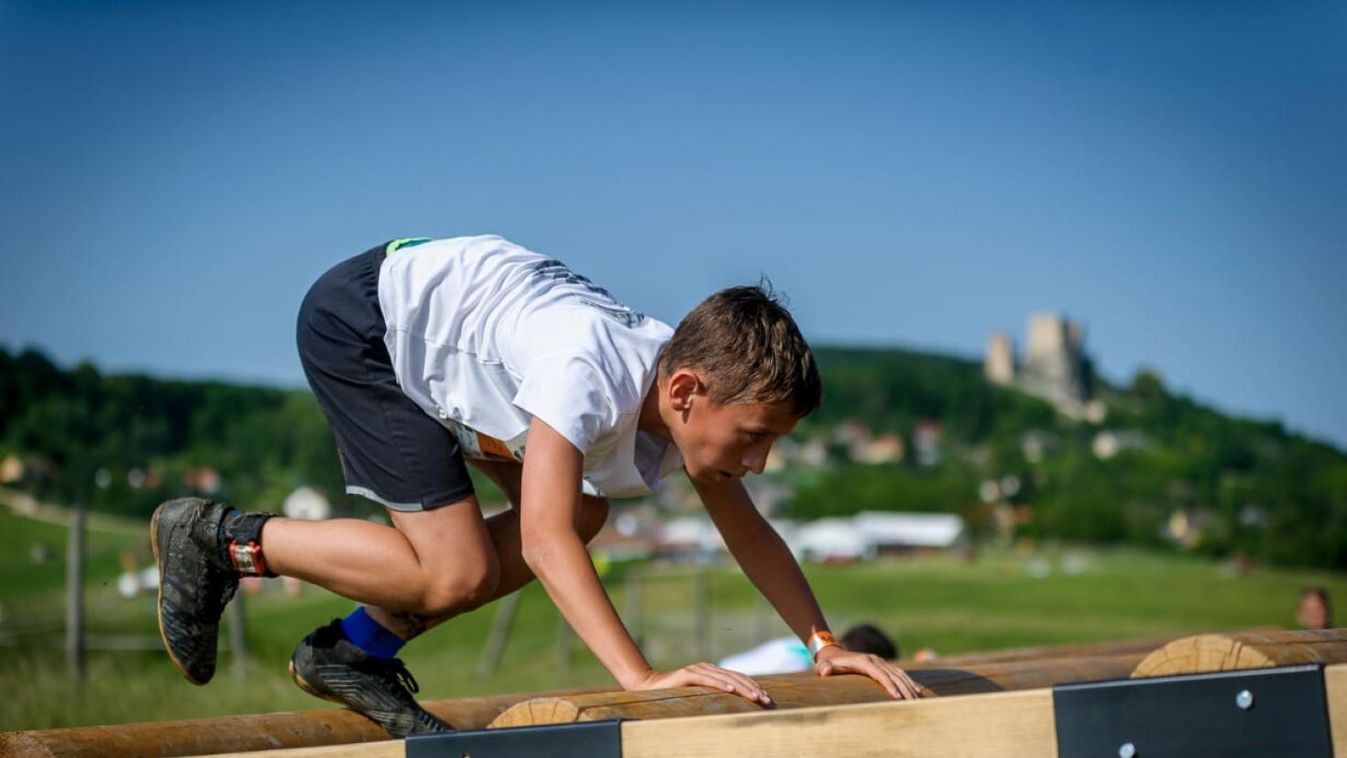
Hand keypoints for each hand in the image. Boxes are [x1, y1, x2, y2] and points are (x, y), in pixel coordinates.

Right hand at [630, 663, 774, 705]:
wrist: (649, 687)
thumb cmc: (674, 695)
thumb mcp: (698, 696)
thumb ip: (713, 696)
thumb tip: (734, 706)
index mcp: (712, 672)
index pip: (737, 678)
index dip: (753, 686)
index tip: (766, 698)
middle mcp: (707, 668)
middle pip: (735, 677)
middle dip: (752, 688)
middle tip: (765, 700)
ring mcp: (697, 669)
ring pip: (725, 678)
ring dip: (741, 688)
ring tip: (754, 697)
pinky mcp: (687, 674)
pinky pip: (706, 679)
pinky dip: (719, 683)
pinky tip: (730, 689)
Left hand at [814, 646, 922, 699]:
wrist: (833, 653)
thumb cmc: (828, 664)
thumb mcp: (823, 666)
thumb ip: (824, 668)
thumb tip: (824, 671)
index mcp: (863, 661)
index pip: (880, 674)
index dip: (889, 685)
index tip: (898, 698)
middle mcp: (875, 660)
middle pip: (893, 675)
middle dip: (904, 689)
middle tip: (913, 704)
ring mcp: (880, 662)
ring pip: (899, 674)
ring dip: (909, 686)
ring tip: (918, 701)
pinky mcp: (883, 665)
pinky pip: (899, 673)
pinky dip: (909, 682)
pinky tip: (917, 692)